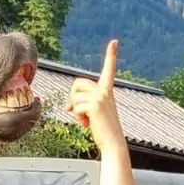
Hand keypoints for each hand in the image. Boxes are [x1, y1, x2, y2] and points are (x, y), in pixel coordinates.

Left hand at [66, 39, 125, 154]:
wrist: (113, 142)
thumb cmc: (103, 129)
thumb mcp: (94, 112)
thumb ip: (84, 103)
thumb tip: (69, 106)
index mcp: (107, 91)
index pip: (109, 70)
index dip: (111, 55)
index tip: (115, 42)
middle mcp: (105, 91)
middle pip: (78, 82)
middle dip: (72, 96)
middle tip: (75, 111)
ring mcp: (101, 97)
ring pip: (75, 96)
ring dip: (76, 110)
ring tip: (87, 120)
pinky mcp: (95, 104)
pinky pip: (76, 107)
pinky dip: (78, 117)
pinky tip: (88, 123)